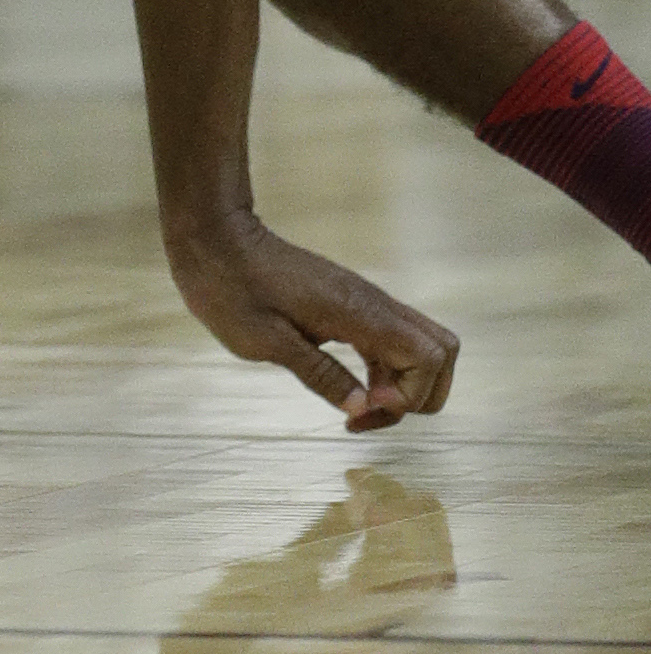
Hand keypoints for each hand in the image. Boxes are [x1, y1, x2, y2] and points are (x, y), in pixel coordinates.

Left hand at [166, 211, 458, 432]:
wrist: (214, 239)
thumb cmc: (230, 290)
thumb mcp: (266, 342)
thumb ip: (319, 374)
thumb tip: (363, 407)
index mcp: (357, 312)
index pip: (428, 357)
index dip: (410, 394)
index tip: (363, 408)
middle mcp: (372, 304)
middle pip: (440, 351)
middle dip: (420, 394)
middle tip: (369, 414)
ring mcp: (364, 302)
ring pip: (420, 347)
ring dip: (402, 386)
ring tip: (357, 411)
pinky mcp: (350, 305)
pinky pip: (390, 342)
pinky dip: (384, 372)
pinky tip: (351, 390)